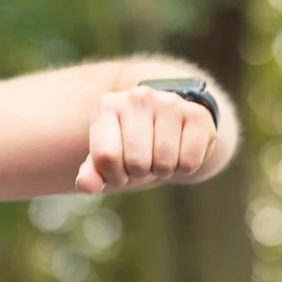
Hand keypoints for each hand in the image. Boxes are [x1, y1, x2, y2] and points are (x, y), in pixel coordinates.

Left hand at [74, 83, 220, 194]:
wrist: (171, 124)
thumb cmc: (133, 146)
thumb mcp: (109, 158)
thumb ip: (92, 173)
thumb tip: (84, 184)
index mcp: (108, 106)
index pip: (106, 157)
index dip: (114, 176)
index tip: (119, 170)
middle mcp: (138, 97)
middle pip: (137, 162)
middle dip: (140, 173)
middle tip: (144, 161)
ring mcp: (170, 102)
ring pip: (164, 163)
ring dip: (163, 171)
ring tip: (161, 155)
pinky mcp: (197, 114)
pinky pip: (189, 162)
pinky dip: (185, 168)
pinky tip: (180, 150)